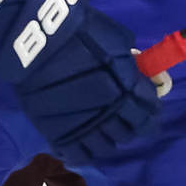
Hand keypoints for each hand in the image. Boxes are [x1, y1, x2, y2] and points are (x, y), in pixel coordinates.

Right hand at [0, 0, 161, 164]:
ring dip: (107, 138)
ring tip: (100, 127)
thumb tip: (141, 76)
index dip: (149, 112)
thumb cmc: (80, 31)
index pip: (148, 114)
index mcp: (128, 89)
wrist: (36, 39)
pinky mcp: (58, 133)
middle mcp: (111, 112)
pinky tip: (82, 140)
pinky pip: (78, 154)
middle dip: (129, 124)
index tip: (144, 107)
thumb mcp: (116, 41)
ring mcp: (84, 126)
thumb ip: (131, 64)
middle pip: (129, 133)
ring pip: (106, 147)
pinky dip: (84, 151)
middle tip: (120, 114)